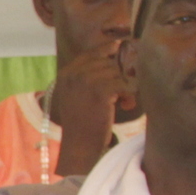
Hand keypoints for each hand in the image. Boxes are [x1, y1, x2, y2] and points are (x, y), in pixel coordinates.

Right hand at [46, 38, 131, 179]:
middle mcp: (74, 74)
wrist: (80, 146)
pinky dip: (129, 95)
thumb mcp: (76, 94)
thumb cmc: (81, 123)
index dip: (109, 51)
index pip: (92, 52)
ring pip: (118, 72)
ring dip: (124, 87)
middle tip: (122, 93)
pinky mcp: (101, 91)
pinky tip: (125, 106)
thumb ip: (87, 74)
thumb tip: (114, 48)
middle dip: (118, 76)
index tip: (120, 53)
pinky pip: (124, 84)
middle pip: (108, 62)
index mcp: (66, 73)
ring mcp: (86, 81)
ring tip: (122, 102)